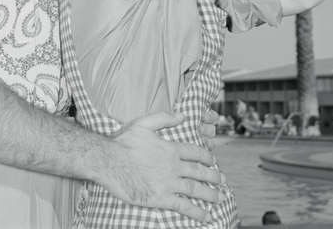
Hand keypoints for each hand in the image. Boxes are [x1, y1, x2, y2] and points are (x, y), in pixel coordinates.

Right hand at [106, 111, 225, 222]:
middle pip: (200, 171)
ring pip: (195, 189)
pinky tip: (205, 216)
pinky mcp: (160, 198)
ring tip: (219, 198)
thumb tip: (183, 115)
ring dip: (210, 194)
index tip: (213, 161)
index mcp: (170, 148)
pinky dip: (196, 211)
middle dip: (214, 177)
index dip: (207, 157)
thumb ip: (164, 117)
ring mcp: (168, 182)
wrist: (109, 161)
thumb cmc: (123, 142)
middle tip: (223, 181)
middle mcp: (173, 165)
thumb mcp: (143, 123)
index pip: (195, 152)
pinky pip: (183, 206)